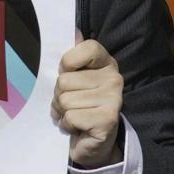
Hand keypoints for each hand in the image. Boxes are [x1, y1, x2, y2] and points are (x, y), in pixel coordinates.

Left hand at [52, 37, 125, 165]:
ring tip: (73, 117)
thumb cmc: (81, 107)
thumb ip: (73, 58)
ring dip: (62, 113)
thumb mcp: (76, 80)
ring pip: (65, 100)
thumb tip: (73, 29)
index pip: (85, 48)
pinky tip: (78, 128)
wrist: (93, 143)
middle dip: (59, 96)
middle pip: (64, 80)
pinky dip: (67, 126)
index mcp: (107, 63)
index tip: (69, 75)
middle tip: (71, 105)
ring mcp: (114, 99)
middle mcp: (114, 78)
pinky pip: (70, 117)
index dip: (67, 64)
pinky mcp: (107, 120)